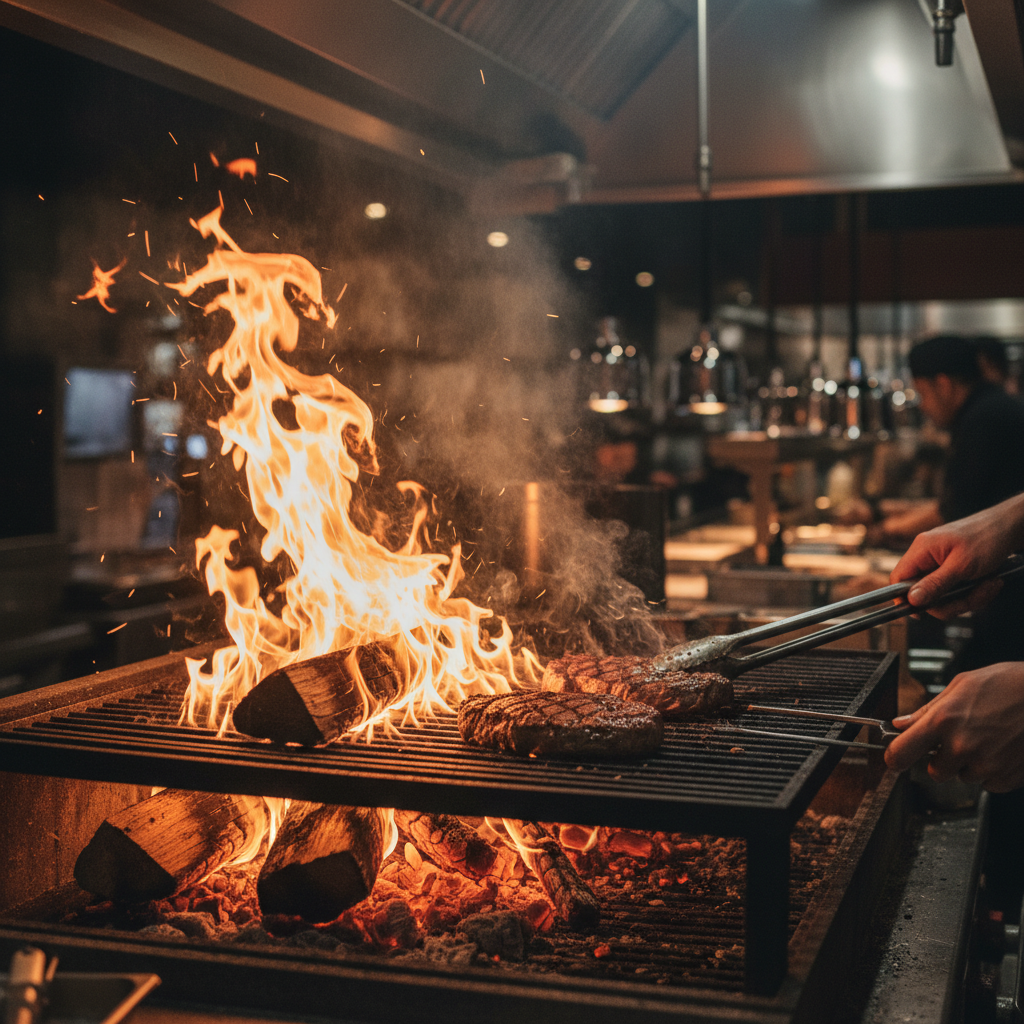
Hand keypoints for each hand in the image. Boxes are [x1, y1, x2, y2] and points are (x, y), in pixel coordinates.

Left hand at [885, 662, 1023, 791]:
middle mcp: (961, 746)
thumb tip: (902, 723)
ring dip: (969, 763)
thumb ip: (927, 710)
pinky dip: (992, 771)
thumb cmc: (1009, 684)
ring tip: (987, 738)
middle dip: (941, 759)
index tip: (894, 758)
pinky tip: (1001, 748)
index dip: (894, 758)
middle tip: (958, 739)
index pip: (901, 752)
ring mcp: (985, 764)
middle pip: (934, 772)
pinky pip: (988, 783)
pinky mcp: (1006, 777)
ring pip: (963, 777)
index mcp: (943, 720)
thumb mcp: (961, 686)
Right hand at [889, 493, 1023, 617]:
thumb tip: (911, 599)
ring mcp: (941, 564)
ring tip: (989, 585)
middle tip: (972, 597)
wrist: (1012, 526)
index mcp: (922, 549)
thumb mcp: (962, 565)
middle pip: (924, 593)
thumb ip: (935, 584)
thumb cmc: (988, 538)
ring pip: (943, 596)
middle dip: (951, 601)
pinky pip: (956, 591)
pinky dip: (974, 592)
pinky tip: (989, 582)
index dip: (904, 598)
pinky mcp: (955, 569)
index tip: (920, 614)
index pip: (899, 578)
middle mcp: (928, 557)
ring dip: (968, 597)